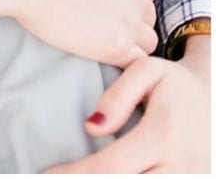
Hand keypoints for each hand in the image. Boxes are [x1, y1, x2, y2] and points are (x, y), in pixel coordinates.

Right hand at [0, 0, 155, 65]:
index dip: (123, 2)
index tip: (100, 6)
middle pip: (145, 18)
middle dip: (125, 22)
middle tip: (93, 24)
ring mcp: (130, 20)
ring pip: (145, 42)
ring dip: (125, 43)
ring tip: (93, 40)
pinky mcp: (116, 45)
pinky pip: (134, 61)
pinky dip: (119, 60)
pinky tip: (95, 51)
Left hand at [44, 46, 209, 173]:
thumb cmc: (176, 84)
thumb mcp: (148, 71)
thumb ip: (117, 96)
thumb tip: (92, 128)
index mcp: (164, 135)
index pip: (111, 166)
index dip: (75, 174)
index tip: (46, 173)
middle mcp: (182, 165)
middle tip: (55, 177)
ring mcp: (194, 178)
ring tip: (76, 176)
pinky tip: (105, 177)